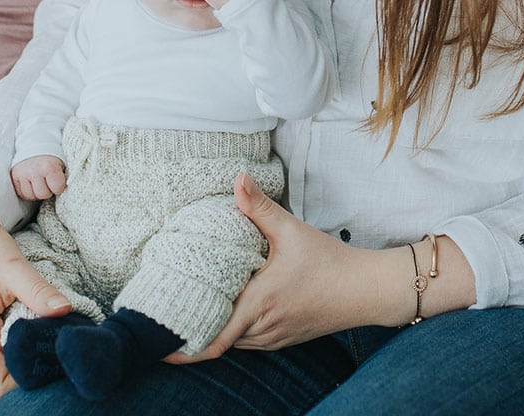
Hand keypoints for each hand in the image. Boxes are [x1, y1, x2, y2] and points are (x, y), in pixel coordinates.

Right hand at [0, 193, 72, 401]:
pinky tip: (26, 322)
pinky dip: (8, 342)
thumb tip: (65, 310)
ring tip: (43, 331)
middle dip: (27, 367)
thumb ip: (38, 292)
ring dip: (18, 352)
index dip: (24, 384)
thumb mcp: (14, 266)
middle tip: (56, 347)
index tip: (50, 365)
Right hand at [11, 155, 67, 199]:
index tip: (58, 181)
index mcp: (49, 167)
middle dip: (47, 190)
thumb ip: (63, 177)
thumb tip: (64, 192)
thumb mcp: (62, 163)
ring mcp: (22, 173)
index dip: (59, 187)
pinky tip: (32, 183)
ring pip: (31, 196)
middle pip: (43, 195)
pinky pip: (21, 193)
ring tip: (40, 182)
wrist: (35, 143)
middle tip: (48, 181)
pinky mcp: (14, 176)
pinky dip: (28, 191)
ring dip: (36, 192)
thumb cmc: (51, 156)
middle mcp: (34, 171)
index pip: (57, 189)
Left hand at [164, 174, 361, 363]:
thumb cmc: (330, 262)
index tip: (157, 341)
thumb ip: (259, 207)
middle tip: (164, 320)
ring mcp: (274, 338)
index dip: (182, 345)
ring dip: (212, 331)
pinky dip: (231, 331)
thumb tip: (236, 179)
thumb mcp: (292, 231)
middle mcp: (263, 328)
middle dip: (191, 332)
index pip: (212, 337)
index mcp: (259, 304)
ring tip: (186, 316)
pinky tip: (223, 314)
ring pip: (232, 343)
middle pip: (216, 340)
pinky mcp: (283, 339)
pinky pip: (248, 342)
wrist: (366, 290)